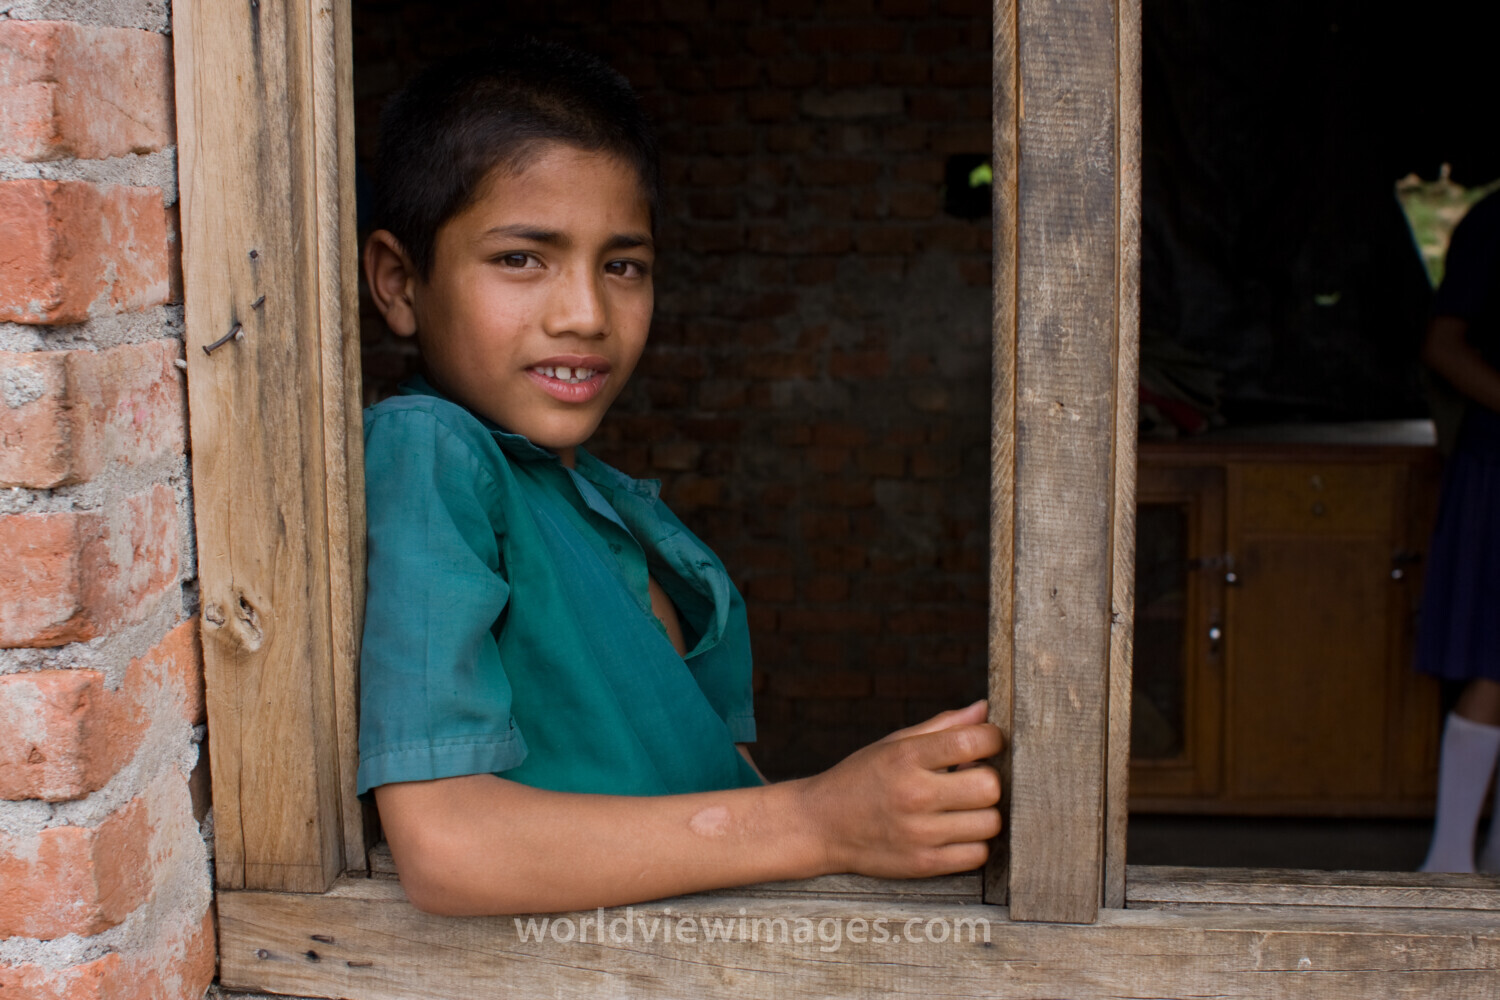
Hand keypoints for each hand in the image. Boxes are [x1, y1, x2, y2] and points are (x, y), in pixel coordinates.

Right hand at [795, 700, 1003, 878]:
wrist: (819, 825)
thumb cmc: (861, 778)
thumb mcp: (893, 744)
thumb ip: (942, 727)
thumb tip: (984, 709)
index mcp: (906, 757)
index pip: (971, 742)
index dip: (992, 739)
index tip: (988, 743)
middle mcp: (913, 795)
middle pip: (989, 786)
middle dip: (988, 779)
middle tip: (972, 778)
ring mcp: (919, 834)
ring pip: (990, 823)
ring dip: (984, 813)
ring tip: (964, 807)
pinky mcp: (923, 864)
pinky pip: (977, 855)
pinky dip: (974, 843)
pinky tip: (956, 831)